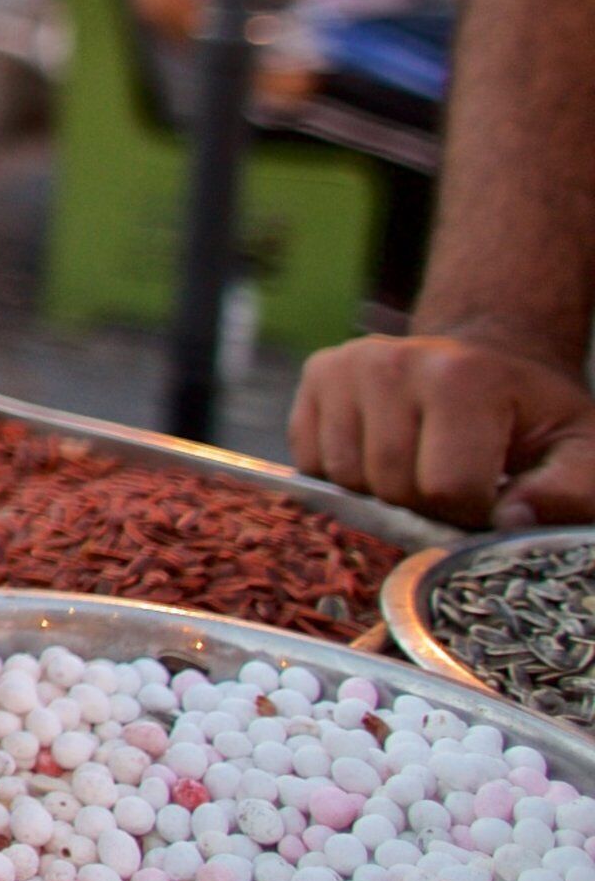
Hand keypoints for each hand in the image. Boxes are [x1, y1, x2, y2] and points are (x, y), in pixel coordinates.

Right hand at [291, 334, 594, 527]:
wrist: (489, 358)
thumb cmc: (533, 414)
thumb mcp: (581, 451)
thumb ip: (567, 494)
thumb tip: (508, 522)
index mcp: (463, 377)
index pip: (445, 488)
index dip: (473, 512)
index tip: (492, 495)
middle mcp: (393, 361)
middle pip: (389, 486)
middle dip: (424, 504)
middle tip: (455, 483)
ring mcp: (347, 364)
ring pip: (344, 479)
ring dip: (382, 492)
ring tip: (420, 465)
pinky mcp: (318, 373)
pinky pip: (312, 461)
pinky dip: (346, 475)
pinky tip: (383, 452)